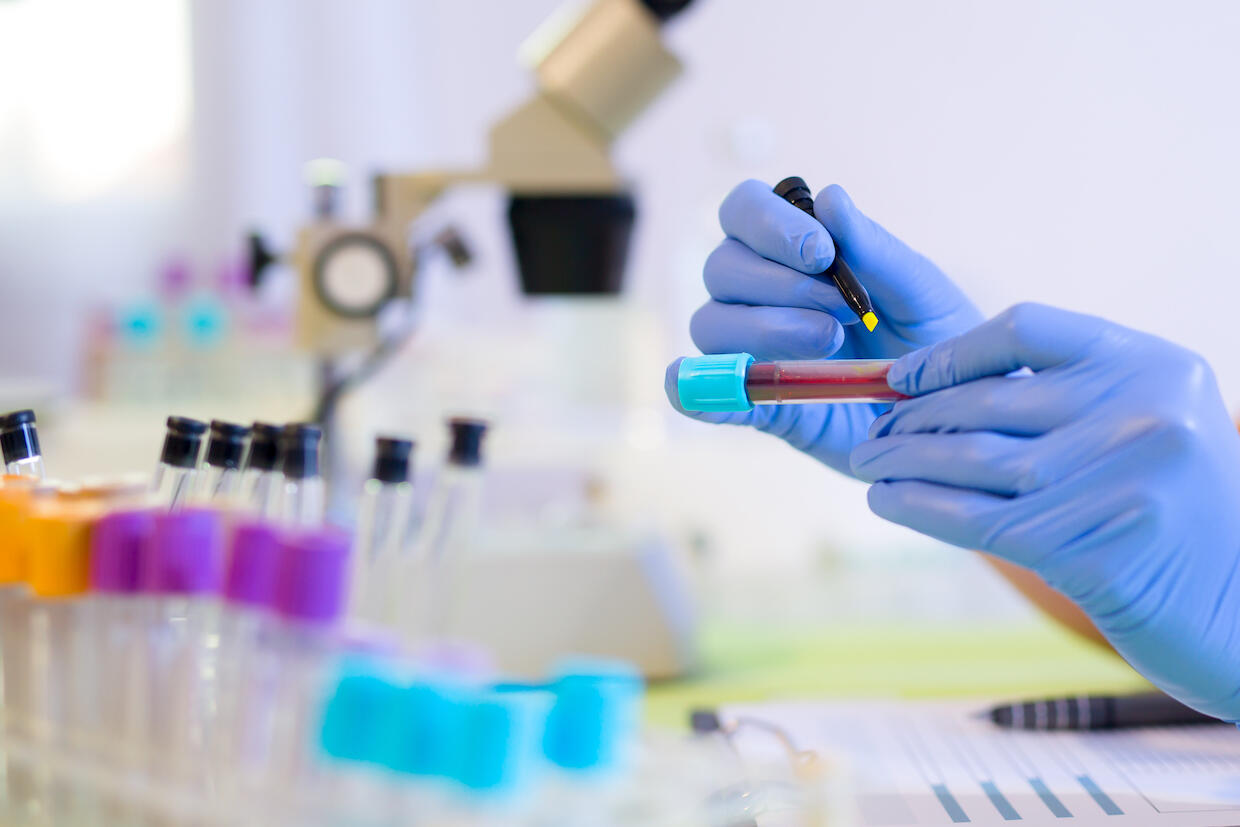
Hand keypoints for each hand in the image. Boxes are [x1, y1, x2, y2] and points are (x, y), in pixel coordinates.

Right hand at [665, 179, 981, 475]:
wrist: (954, 415)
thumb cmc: (938, 341)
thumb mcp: (921, 292)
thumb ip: (874, 249)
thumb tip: (829, 196)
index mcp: (795, 250)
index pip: (743, 211)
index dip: (768, 224)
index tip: (823, 255)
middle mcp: (760, 293)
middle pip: (722, 266)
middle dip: (780, 284)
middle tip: (847, 311)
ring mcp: (752, 349)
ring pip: (711, 323)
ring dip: (763, 328)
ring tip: (829, 346)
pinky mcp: (756, 405)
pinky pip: (705, 393)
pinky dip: (701, 392)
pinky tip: (723, 396)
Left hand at [851, 303, 1239, 720]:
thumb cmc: (1178, 516)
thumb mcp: (1148, 430)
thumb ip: (1072, 402)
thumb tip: (938, 392)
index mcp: (1153, 364)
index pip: (1026, 329)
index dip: (952, 352)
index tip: (903, 376)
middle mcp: (1141, 410)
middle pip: (986, 402)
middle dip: (913, 418)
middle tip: (872, 432)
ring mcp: (1118, 478)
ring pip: (971, 459)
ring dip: (902, 461)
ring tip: (867, 464)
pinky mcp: (1091, 546)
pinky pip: (974, 517)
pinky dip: (917, 506)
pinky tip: (885, 501)